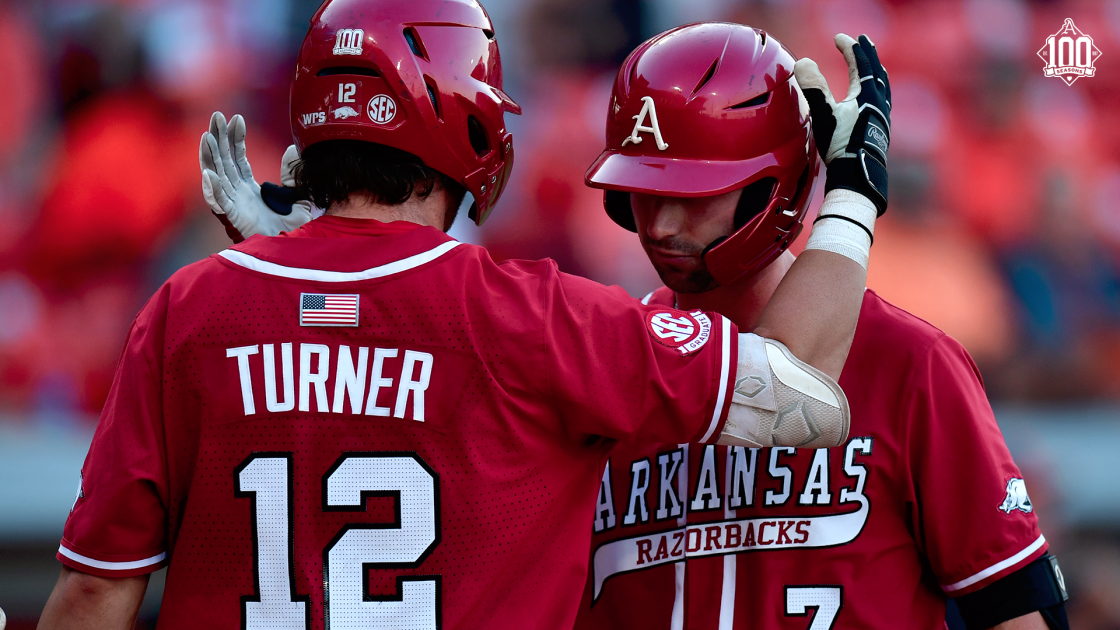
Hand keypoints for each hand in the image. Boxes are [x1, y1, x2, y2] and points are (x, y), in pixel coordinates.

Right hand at [199, 112, 313, 241]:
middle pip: (223, 161)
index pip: (238, 157)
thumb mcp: (298, 193)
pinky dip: (214, 189)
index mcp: (250, 188)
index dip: (235, 138)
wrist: (296, 248)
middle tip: (216, 116)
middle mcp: (239, 193)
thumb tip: (293, 148)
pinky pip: (221, 202)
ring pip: (217, 176)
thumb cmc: (295, 227)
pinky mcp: (236, 218)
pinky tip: (209, 174)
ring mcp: (236, 204)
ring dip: (210, 156)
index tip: (236, 118)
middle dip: (218, 138)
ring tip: (207, 136)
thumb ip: (291, 172)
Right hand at [794, 34, 890, 214]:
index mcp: (866, 94)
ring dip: (876, 72)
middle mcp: (878, 101)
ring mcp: (882, 116)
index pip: (860, 62)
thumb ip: (813, 87)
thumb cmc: (841, 145)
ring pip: (882, 86)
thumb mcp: (823, 114)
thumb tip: (803, 62)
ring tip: (873, 66)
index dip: (849, 47)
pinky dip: (878, 91)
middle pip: (875, 70)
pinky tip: (874, 101)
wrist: (858, 175)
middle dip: (868, 54)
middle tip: (863, 41)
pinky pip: (882, 101)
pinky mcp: (880, 130)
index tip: (839, 38)